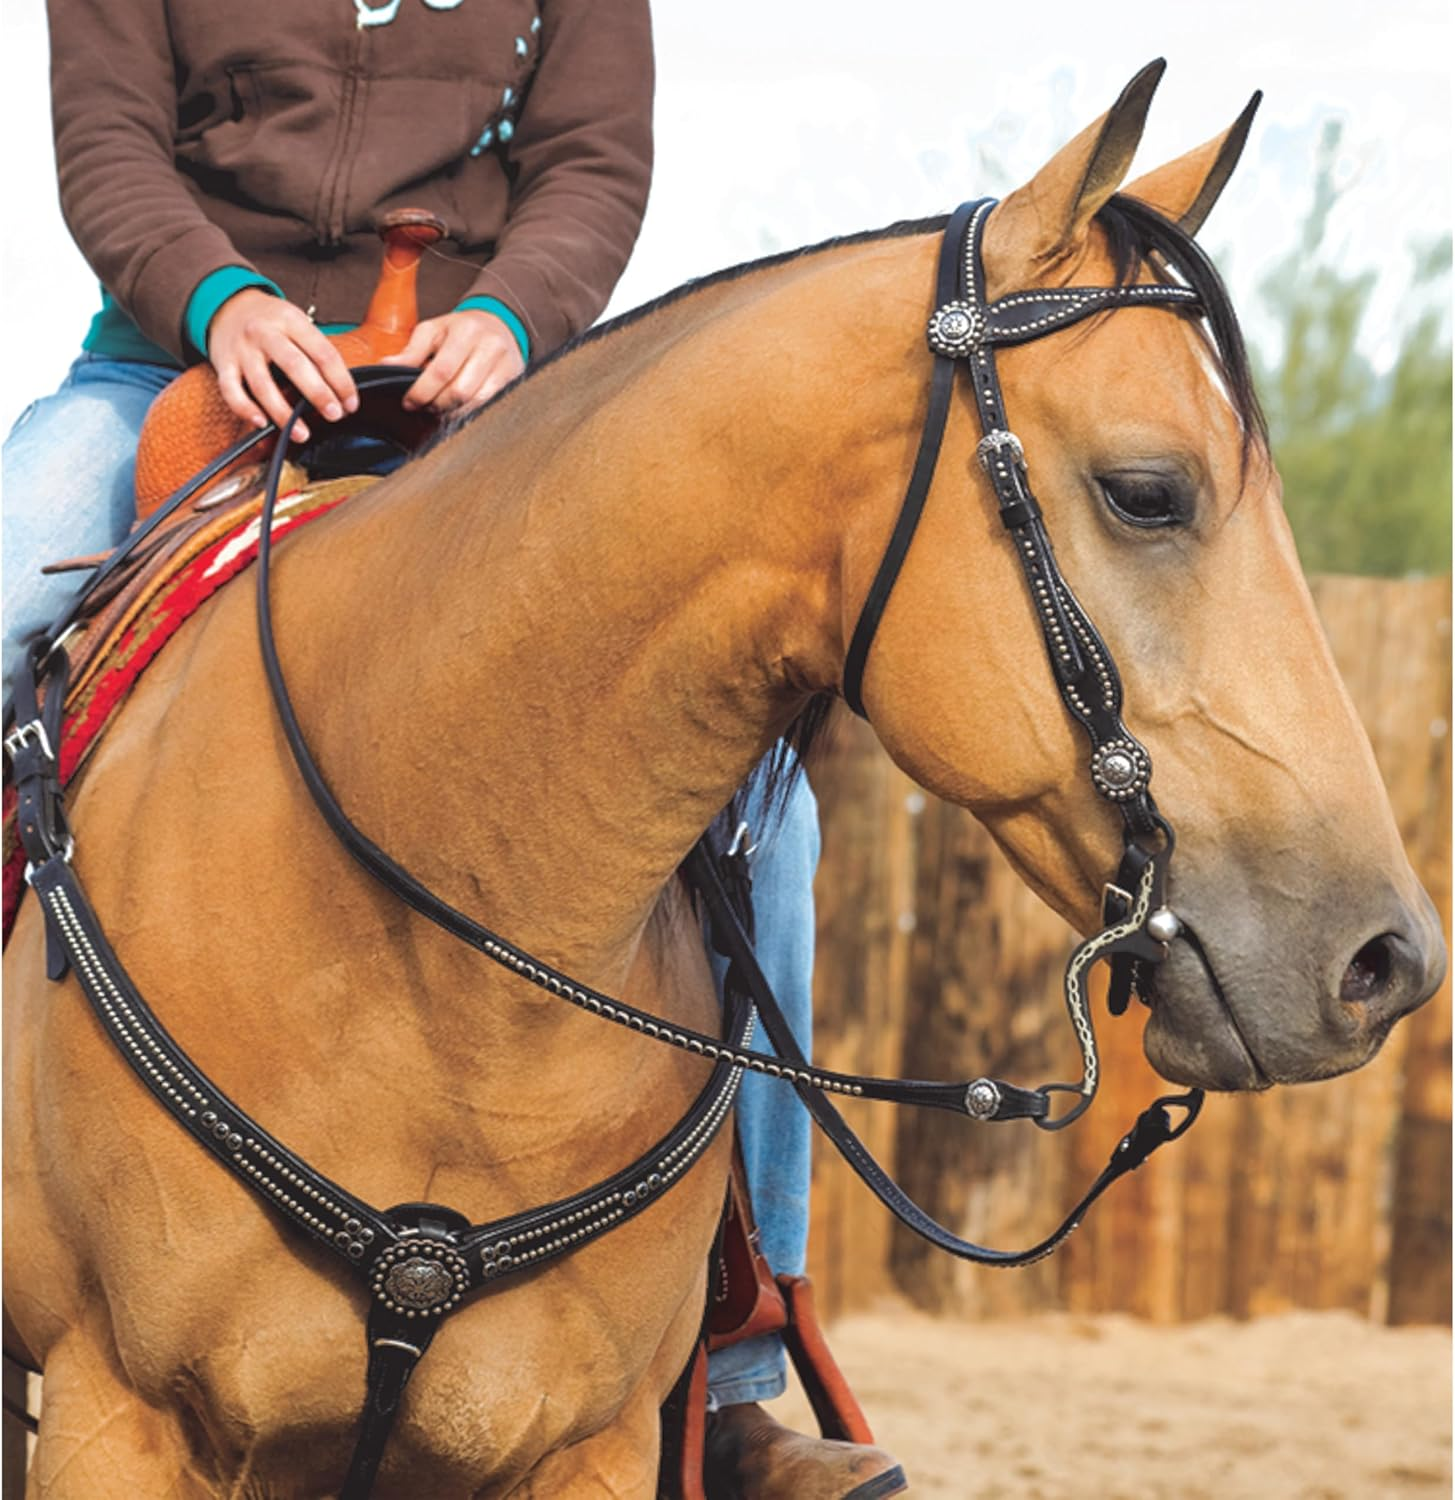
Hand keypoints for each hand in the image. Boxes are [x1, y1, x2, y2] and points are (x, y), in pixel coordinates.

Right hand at [208, 289, 358, 442]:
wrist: (228, 305)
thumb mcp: (297, 323)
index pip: (323, 353)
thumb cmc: (271, 321)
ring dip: (284, 413)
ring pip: (263, 384)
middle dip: (318, 394)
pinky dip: (246, 409)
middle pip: (295, 366)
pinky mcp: (223, 364)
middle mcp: (265, 333)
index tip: (351, 403)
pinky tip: (262, 423)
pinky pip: (231, 391)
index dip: (341, 381)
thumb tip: (342, 391)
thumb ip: (316, 351)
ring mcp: (243, 349)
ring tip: (302, 433)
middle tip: (334, 415)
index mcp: (291, 321)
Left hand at [381, 309, 525, 413]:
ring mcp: (506, 365)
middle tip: (424, 407)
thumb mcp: (433, 331)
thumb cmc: (461, 330)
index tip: (409, 402)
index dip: (422, 391)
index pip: (442, 370)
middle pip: (459, 391)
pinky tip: (457, 409)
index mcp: (466, 331)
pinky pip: (489, 406)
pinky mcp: (513, 380)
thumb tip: (386, 366)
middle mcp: (490, 346)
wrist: (499, 326)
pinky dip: (469, 412)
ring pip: (475, 403)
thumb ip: (411, 350)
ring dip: (452, 412)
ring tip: (439, 409)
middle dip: (437, 405)